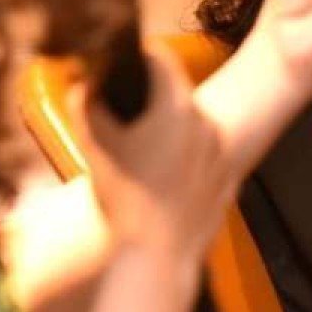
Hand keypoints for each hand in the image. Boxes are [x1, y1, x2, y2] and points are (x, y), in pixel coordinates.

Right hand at [69, 41, 232, 267]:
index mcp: (177, 108)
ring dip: (173, 128)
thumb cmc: (124, 200)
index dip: (141, 54)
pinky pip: (207, 157)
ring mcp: (223, 153)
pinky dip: (189, 159)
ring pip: (195, 126)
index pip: (162, 59)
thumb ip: (85, 106)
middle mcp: (208, 124)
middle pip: (179, 93)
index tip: (128, 58)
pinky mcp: (230, 180)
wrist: (157, 257)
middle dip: (154, 97)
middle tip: (129, 111)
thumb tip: (81, 82)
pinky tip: (165, 179)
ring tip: (145, 150)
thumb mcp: (95, 149)